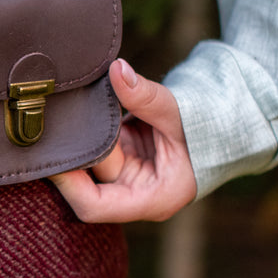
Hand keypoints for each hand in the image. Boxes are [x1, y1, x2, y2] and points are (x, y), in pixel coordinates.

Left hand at [49, 58, 196, 221]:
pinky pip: (95, 147)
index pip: (93, 206)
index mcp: (152, 199)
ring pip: (88, 160)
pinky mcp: (122, 160)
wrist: (224, 125)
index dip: (68, 184)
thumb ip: (145, 95)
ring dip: (82, 135)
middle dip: (76, 150)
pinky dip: (88, 128)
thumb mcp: (177, 112)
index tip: (53, 157)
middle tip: (58, 119)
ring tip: (73, 106)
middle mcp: (134, 194)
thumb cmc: (208, 127)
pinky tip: (78, 108)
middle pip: (86, 179)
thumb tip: (117, 71)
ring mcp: (126, 177)